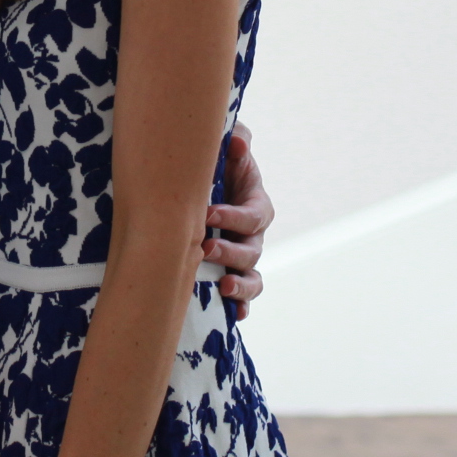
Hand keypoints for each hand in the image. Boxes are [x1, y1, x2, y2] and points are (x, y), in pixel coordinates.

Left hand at [207, 125, 271, 319]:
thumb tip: (236, 143)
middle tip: (205, 248)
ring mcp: (245, 259)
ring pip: (252, 277)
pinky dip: (241, 306)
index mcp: (256, 205)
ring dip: (241, 284)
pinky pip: (243, 297)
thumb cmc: (215, 168)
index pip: (252, 214)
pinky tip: (232, 314)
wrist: (200, 189)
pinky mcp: (233, 275)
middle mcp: (254, 235)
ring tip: (223, 285)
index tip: (207, 213)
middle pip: (251, 249)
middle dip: (230, 251)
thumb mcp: (227, 151)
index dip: (233, 215)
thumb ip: (236, 142)